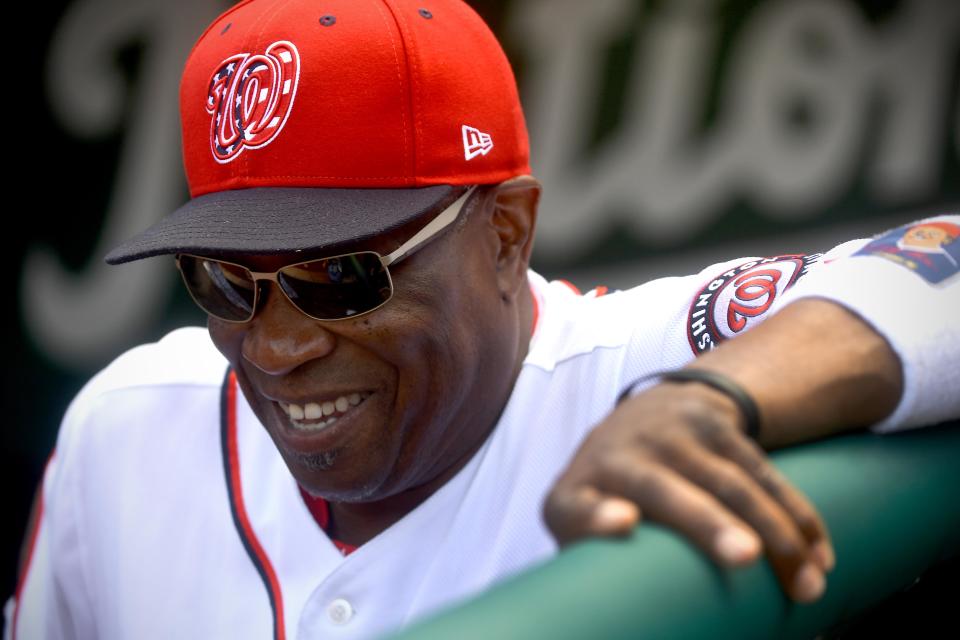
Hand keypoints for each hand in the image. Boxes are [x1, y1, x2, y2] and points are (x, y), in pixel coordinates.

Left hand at [542, 380, 835, 602]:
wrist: (649, 408)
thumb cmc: (612, 488)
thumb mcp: (583, 513)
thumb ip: (595, 559)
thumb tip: (624, 623)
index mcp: (577, 491)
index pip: (574, 507)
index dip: (596, 517)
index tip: (624, 523)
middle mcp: (620, 454)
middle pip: (664, 489)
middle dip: (707, 523)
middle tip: (743, 558)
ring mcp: (671, 435)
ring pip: (730, 482)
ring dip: (776, 532)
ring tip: (807, 584)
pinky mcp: (718, 427)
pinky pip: (765, 473)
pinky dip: (798, 515)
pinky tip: (819, 555)